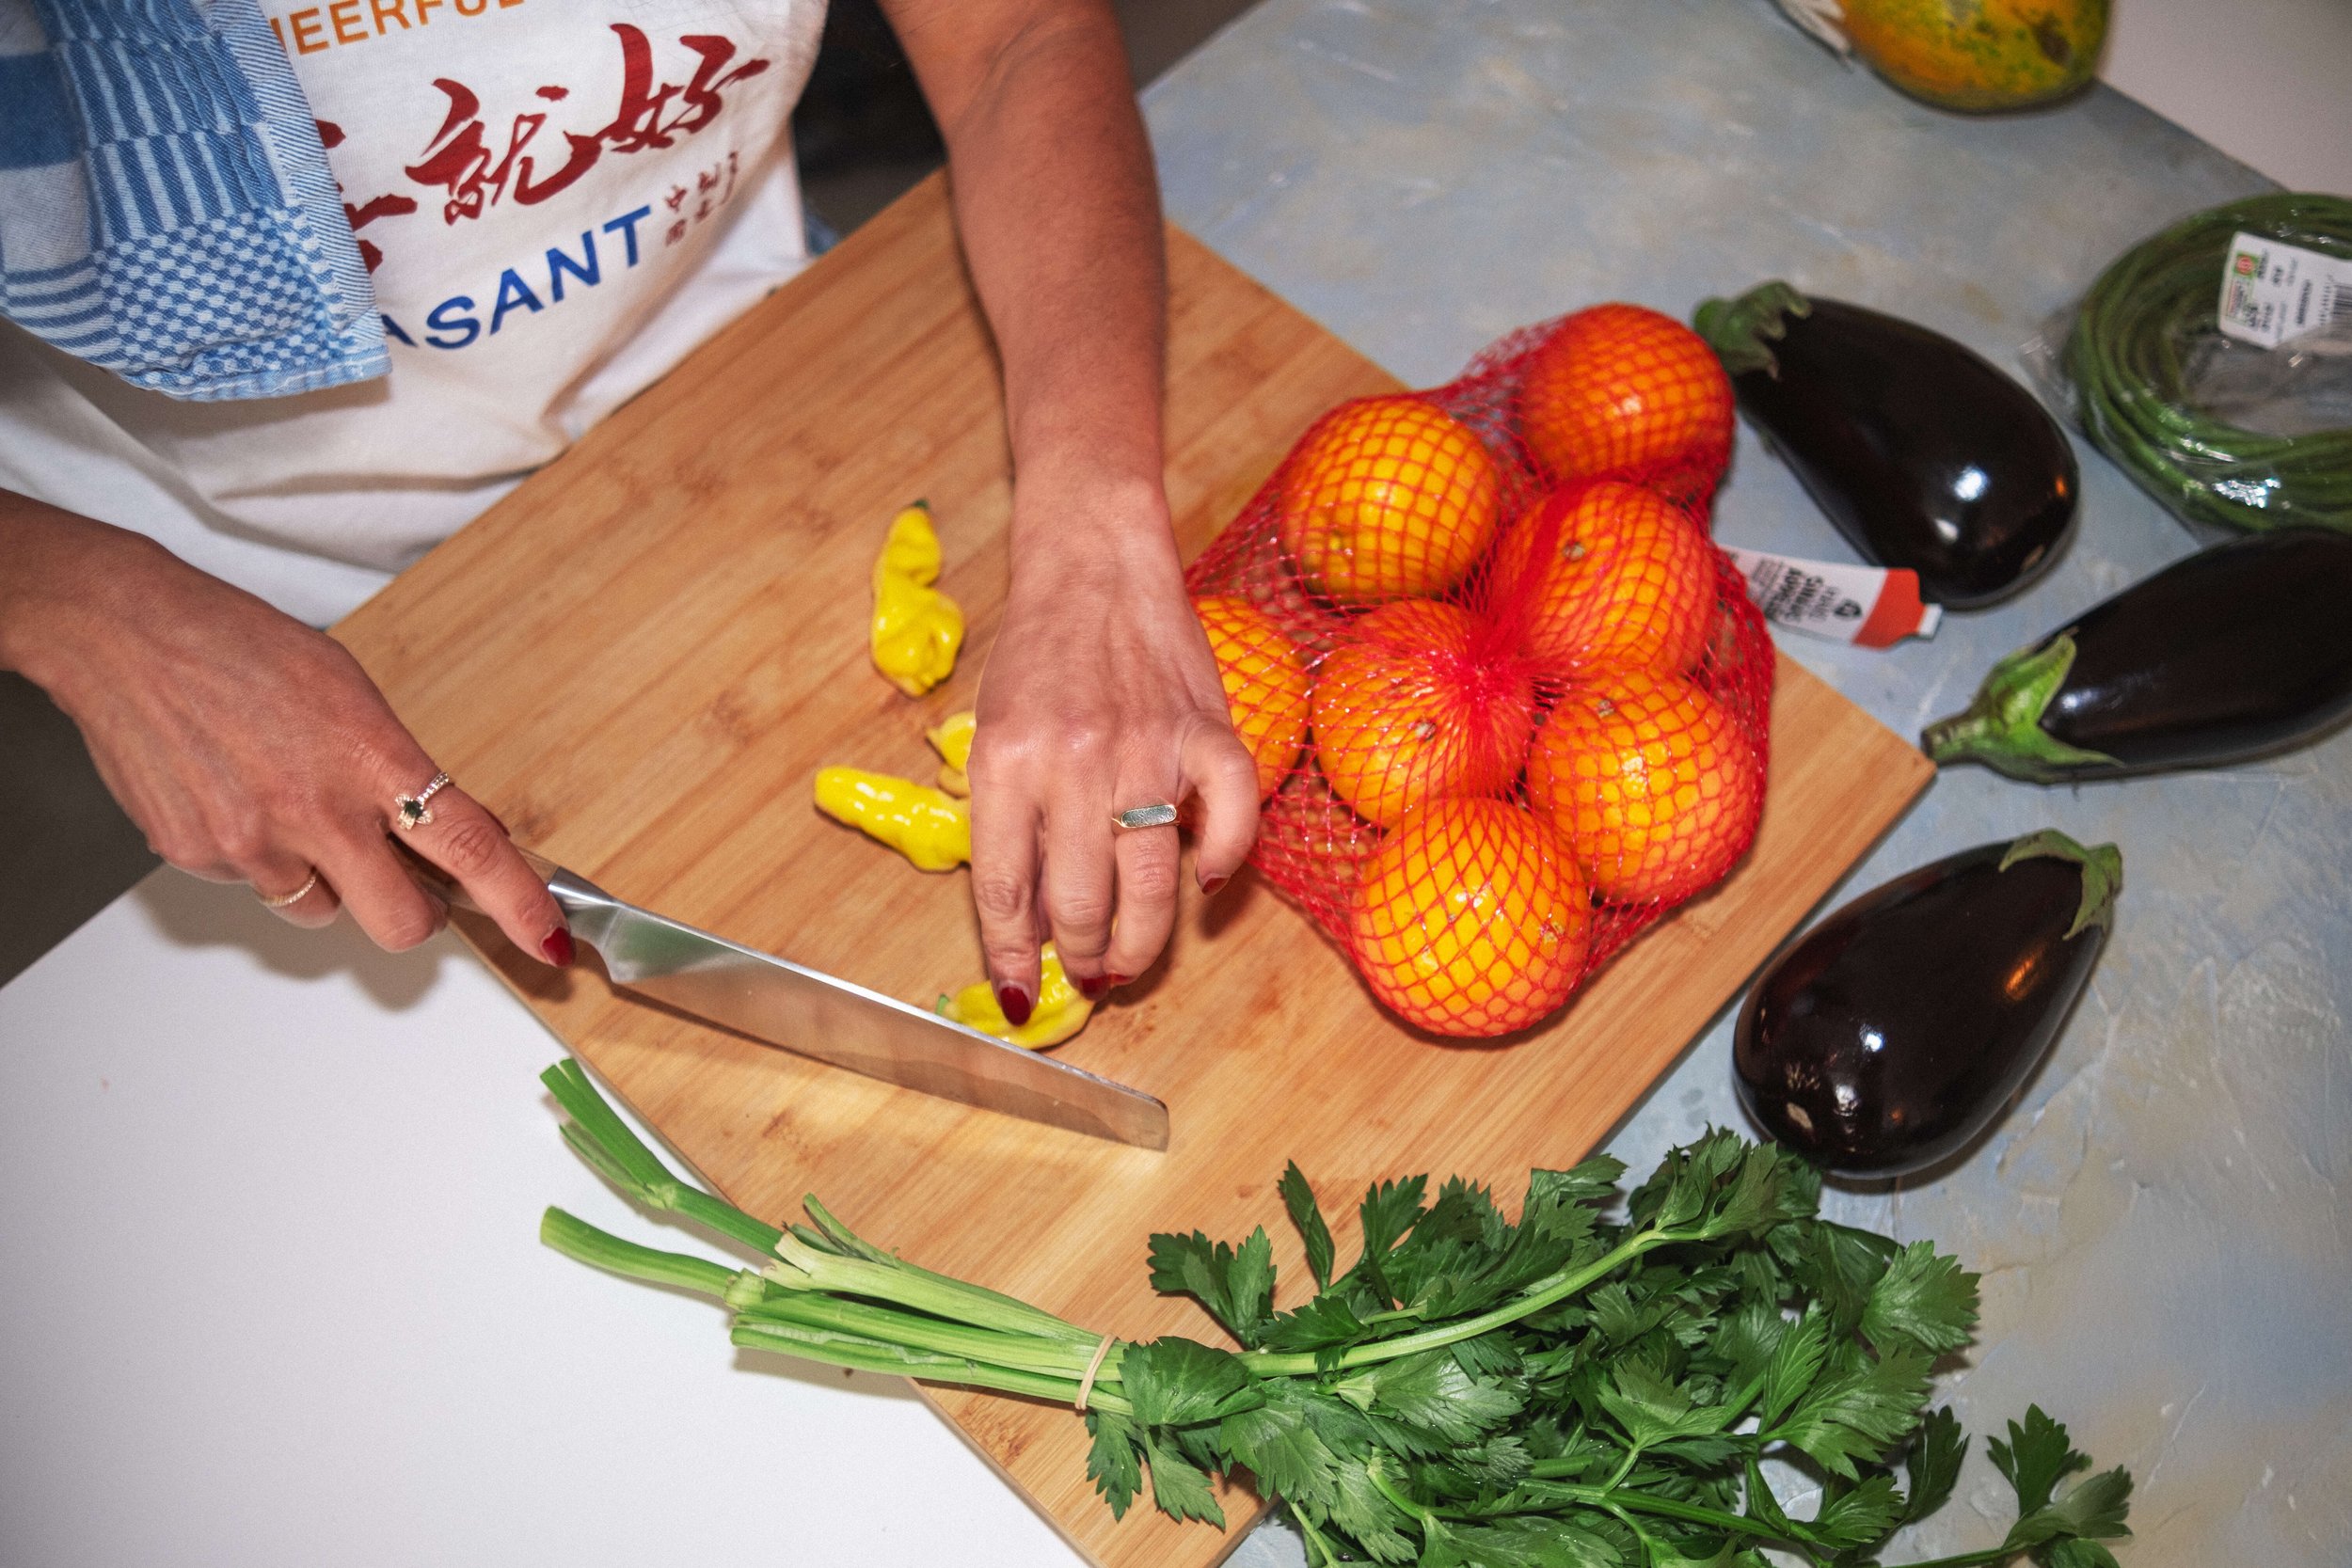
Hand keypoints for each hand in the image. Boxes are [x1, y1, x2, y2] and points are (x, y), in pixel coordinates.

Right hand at [0, 497, 571, 961]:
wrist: (127, 637)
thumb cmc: (242, 648)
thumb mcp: (351, 693)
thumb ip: (397, 768)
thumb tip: (436, 830)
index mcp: (371, 759)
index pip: (468, 848)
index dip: (517, 903)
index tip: (547, 939)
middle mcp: (316, 812)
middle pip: (401, 921)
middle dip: (416, 913)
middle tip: (408, 880)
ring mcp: (252, 843)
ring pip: (323, 911)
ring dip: (330, 881)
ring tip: (294, 809)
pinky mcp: (197, 858)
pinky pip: (256, 887)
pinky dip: (262, 859)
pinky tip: (239, 798)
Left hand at [966, 477, 1258, 1018]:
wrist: (1096, 565)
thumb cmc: (1038, 653)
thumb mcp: (995, 734)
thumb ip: (1009, 821)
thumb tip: (1035, 919)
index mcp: (1007, 764)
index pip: (1006, 890)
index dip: (1013, 956)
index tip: (1022, 993)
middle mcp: (1074, 763)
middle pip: (1080, 903)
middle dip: (1082, 958)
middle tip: (1088, 971)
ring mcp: (1147, 750)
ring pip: (1149, 885)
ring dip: (1141, 942)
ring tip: (1130, 960)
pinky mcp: (1209, 732)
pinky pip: (1231, 821)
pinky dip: (1223, 863)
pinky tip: (1206, 881)